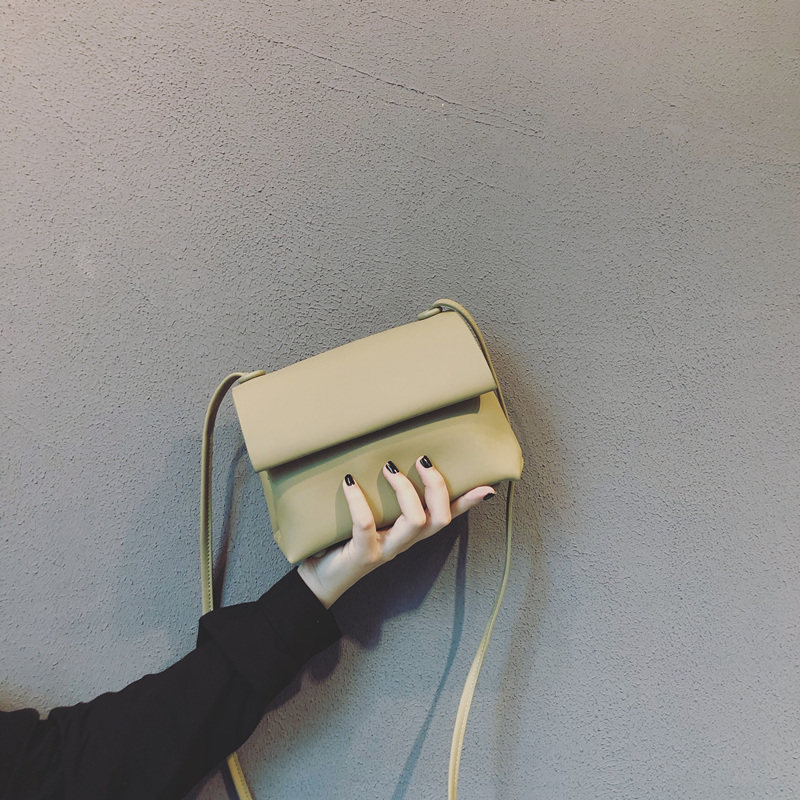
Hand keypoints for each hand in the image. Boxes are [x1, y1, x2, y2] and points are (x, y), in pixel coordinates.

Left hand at [297, 455, 496, 608]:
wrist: (320, 582)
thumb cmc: (344, 543)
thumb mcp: (370, 519)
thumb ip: (381, 499)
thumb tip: (381, 459)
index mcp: (411, 533)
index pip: (448, 517)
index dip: (468, 503)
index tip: (487, 485)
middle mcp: (405, 543)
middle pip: (440, 518)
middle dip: (436, 486)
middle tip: (421, 460)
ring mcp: (386, 550)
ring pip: (416, 522)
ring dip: (405, 490)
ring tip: (389, 468)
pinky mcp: (362, 554)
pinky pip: (366, 525)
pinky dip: (359, 501)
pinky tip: (349, 482)